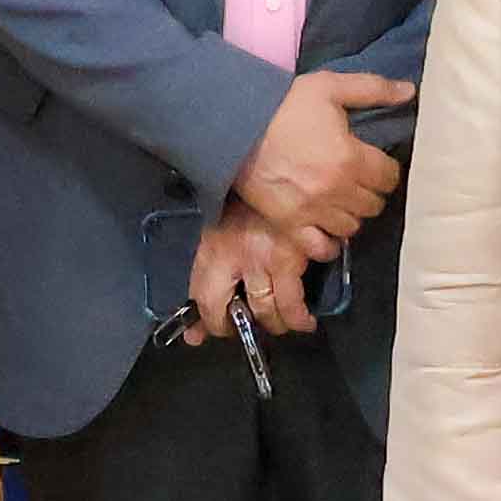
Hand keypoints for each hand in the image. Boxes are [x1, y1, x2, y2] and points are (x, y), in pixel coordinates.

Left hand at [185, 201, 317, 343]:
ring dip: (279, 323)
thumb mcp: (218, 232)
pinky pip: (296, 301)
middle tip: (254, 325)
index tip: (218, 329)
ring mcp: (266, 258)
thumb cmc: (246, 203)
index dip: (213, 324)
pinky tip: (305, 319)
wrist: (271, 170)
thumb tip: (194, 330)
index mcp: (213, 251)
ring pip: (272, 310)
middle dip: (248, 327)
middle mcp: (237, 258)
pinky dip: (301, 315)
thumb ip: (207, 278)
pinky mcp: (293, 256)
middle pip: (240, 312)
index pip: (205, 301)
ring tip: (283, 321)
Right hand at [231, 68, 414, 261]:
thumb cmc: (284, 104)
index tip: (378, 164)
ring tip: (342, 201)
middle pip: (373, 204)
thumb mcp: (330, 86)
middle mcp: (336, 190)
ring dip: (352, 214)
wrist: (235, 125)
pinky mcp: (289, 224)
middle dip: (371, 192)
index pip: (389, 178)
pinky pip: (320, 248)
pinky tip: (327, 228)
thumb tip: (410, 91)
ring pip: (352, 227)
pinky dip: (328, 243)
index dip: (387, 170)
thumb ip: (373, 89)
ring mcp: (313, 211)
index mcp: (351, 157)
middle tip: (359, 180)